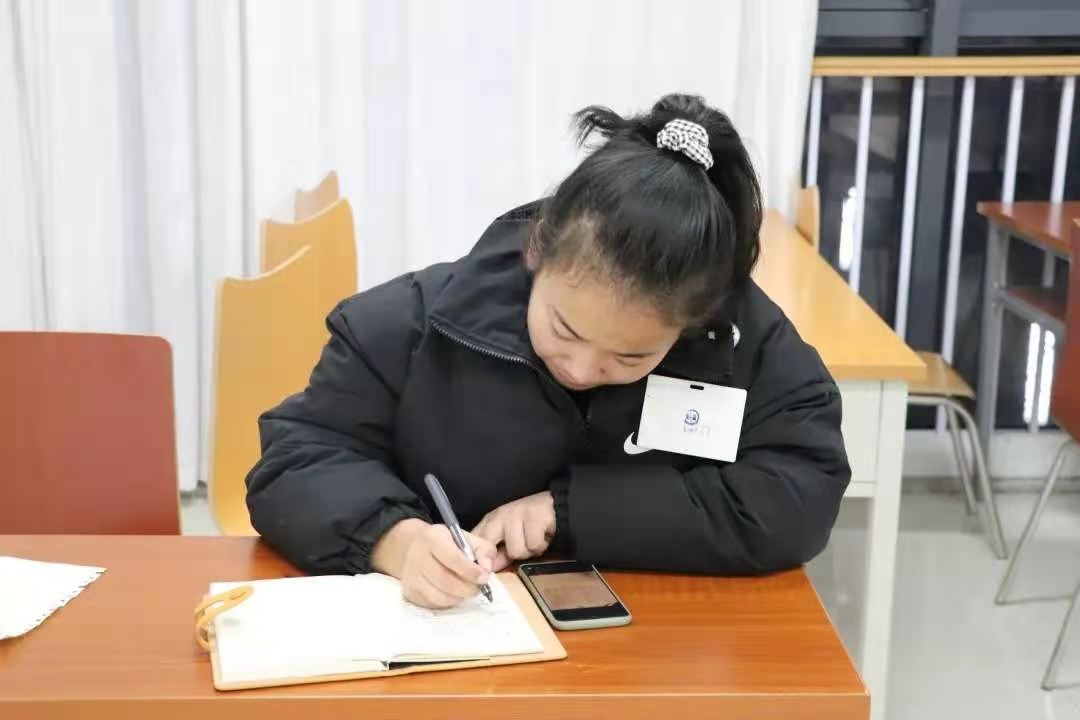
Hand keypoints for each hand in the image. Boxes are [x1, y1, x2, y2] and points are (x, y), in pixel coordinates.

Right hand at [371, 519, 494, 608]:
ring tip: (466, 589)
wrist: (413, 547)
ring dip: (459, 597)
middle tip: (478, 588)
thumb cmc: (445, 543)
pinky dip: (448, 602)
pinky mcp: (410, 592)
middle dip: (467, 588)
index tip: (484, 578)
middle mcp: (418, 556)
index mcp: (432, 538)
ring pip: (439, 596)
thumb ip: (482, 549)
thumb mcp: (465, 538)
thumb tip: (487, 568)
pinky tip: (453, 593)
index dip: (471, 571)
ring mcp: (411, 576)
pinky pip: (433, 604)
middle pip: (445, 580)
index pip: (453, 558)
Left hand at [472, 491, 555, 571]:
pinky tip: (543, 536)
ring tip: (534, 541)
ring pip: (515, 550)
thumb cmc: (531, 526)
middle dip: (497, 556)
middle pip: (488, 545)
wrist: (557, 507)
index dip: (475, 557)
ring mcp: (516, 513)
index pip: (474, 539)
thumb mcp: (511, 539)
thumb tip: (486, 570)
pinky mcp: (534, 516)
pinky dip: (540, 546)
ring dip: (528, 551)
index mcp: (491, 521)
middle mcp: (501, 515)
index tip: (482, 570)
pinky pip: (533, 545)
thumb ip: (499, 555)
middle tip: (511, 556)